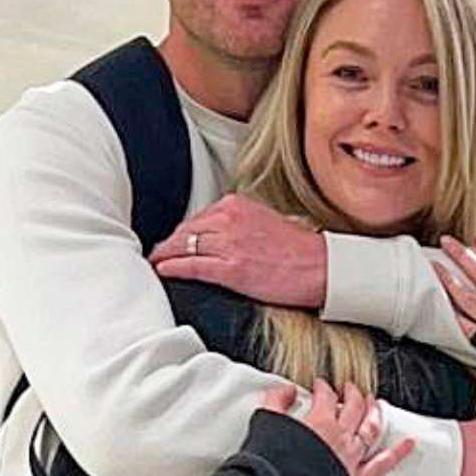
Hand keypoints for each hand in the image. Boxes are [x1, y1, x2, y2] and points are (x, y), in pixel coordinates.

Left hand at [153, 196, 327, 306]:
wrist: (321, 267)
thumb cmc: (299, 250)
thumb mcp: (265, 221)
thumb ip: (239, 224)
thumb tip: (220, 234)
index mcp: (236, 204)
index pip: (197, 218)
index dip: (181, 233)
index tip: (172, 243)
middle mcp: (229, 219)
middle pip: (185, 231)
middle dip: (169, 245)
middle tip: (156, 255)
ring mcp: (229, 244)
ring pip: (184, 246)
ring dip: (164, 256)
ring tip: (154, 264)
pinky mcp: (231, 269)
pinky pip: (192, 266)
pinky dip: (173, 268)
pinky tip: (162, 271)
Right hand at [260, 381, 414, 475]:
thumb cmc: (271, 465)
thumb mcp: (265, 423)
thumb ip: (277, 402)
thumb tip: (287, 391)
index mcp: (320, 421)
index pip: (326, 396)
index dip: (324, 388)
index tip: (320, 386)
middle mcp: (340, 436)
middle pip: (353, 407)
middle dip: (352, 394)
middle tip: (350, 389)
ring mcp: (351, 456)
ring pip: (370, 428)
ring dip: (374, 413)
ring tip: (375, 404)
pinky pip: (382, 463)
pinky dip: (397, 453)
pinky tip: (408, 444)